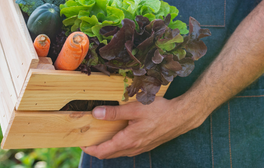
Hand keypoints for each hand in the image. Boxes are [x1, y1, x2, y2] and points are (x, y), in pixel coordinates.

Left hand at [81, 96, 204, 158]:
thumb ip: (114, 112)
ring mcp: (140, 148)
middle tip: (88, 137)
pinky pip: (128, 148)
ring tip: (101, 133)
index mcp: (128, 141)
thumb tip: (96, 113)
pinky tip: (119, 131)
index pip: (103, 152)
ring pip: (119, 152)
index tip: (81, 141)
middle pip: (109, 154)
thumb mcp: (135, 108)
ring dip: (108, 146)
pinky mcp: (146, 144)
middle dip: (96, 148)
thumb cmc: (160, 111)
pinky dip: (118, 143)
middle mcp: (133, 148)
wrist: (181, 116)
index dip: (89, 149)